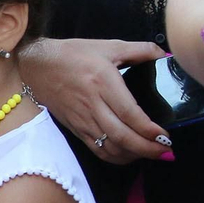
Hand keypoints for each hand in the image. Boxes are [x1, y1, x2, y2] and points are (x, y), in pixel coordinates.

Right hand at [20, 38, 171, 163]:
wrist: (37, 65)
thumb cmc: (73, 54)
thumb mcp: (108, 46)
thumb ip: (140, 49)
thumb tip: (166, 55)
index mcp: (103, 82)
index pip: (129, 114)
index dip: (149, 130)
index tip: (165, 136)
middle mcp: (92, 104)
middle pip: (122, 136)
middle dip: (146, 148)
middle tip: (166, 151)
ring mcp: (82, 119)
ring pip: (110, 147)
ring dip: (133, 155)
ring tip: (151, 154)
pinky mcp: (75, 128)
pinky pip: (96, 149)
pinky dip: (116, 157)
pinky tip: (129, 154)